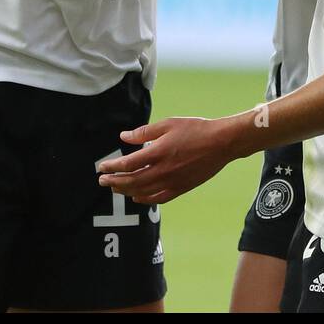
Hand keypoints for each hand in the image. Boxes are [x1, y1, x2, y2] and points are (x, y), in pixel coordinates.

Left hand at [97, 117, 233, 204]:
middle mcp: (163, 170)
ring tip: (115, 188)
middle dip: (114, 181)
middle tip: (102, 181)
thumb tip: (124, 136)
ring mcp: (172, 182)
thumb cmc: (195, 129)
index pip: (128, 164)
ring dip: (125, 191)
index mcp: (158, 152)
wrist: (221, 143)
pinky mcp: (181, 188)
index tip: (102, 168)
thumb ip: (144, 133)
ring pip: (142, 192)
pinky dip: (145, 199)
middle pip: (131, 181)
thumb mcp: (168, 124)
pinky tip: (137, 197)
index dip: (112, 167)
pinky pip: (158, 198)